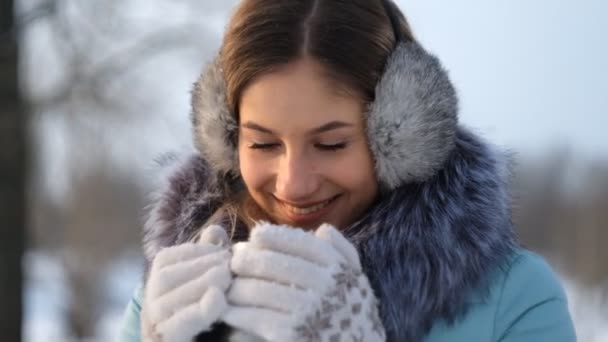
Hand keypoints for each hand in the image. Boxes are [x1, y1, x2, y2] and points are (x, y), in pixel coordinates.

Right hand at [142, 225, 231, 341]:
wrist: (208, 340)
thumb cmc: (213, 308)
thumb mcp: (213, 279)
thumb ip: (212, 255)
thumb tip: (215, 231)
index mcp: (155, 284)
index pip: (166, 260)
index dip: (196, 251)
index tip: (223, 249)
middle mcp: (148, 305)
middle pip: (165, 280)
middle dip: (199, 267)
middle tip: (229, 264)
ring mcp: (153, 327)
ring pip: (166, 303)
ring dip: (199, 285)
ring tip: (227, 277)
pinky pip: (176, 328)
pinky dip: (198, 311)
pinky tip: (219, 298)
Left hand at [223, 222, 385, 341]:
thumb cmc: (352, 315)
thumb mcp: (355, 281)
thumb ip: (342, 252)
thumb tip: (322, 230)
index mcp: (338, 269)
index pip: (300, 243)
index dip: (274, 237)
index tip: (255, 236)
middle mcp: (325, 286)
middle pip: (273, 264)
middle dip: (246, 260)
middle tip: (231, 261)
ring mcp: (308, 311)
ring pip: (260, 290)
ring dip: (237, 287)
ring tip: (224, 286)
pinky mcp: (293, 335)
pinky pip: (257, 318)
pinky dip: (238, 313)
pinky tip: (228, 312)